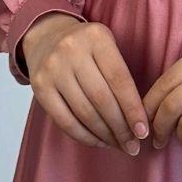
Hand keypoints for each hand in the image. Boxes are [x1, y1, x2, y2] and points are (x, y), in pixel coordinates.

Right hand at [21, 14, 149, 154]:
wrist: (46, 35)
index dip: (133, 109)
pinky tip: (97, 141)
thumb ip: (121, 75)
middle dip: (120, 128)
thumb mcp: (106, 46)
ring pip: (84, 112)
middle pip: (102, 99)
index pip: (120, 80)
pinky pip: (64, 120)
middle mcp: (72, 50)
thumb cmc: (85, 46)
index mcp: (96, 37)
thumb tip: (138, 120)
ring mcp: (52, 68)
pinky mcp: (38, 86)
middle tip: (132, 145)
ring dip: (104, 135)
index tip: (143, 131)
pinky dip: (83, 136)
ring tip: (117, 145)